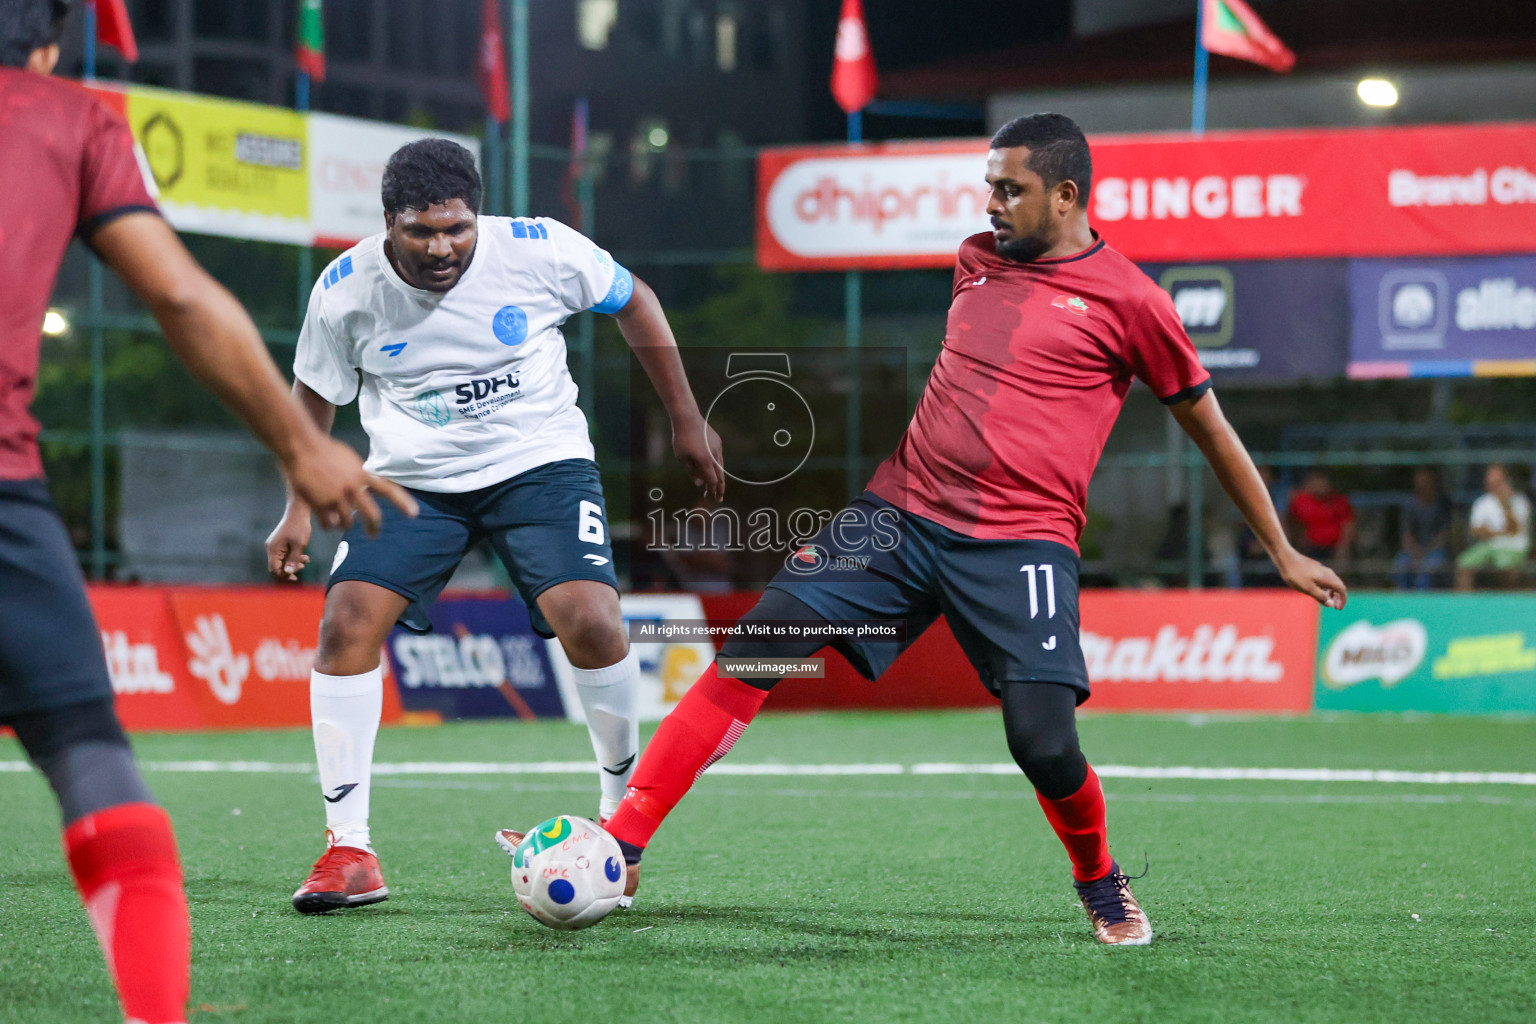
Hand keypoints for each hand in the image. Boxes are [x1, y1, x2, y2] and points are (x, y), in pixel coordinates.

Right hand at [265, 507, 312, 581]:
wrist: (298, 512)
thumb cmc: (299, 527)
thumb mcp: (299, 545)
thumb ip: (293, 560)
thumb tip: (288, 573)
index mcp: (273, 549)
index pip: (274, 569)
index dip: (284, 575)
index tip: (296, 577)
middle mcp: (271, 548)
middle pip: (277, 567)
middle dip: (290, 569)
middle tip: (303, 566)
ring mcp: (275, 546)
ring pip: (282, 561)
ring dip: (294, 563)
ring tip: (306, 559)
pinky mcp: (280, 544)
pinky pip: (284, 555)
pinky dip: (293, 557)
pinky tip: (304, 556)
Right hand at [283, 436, 418, 533]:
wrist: (302, 447)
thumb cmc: (326, 451)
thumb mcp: (350, 460)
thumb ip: (361, 475)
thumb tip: (369, 487)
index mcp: (362, 475)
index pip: (387, 490)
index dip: (402, 502)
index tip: (413, 514)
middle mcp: (352, 488)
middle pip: (371, 515)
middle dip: (374, 528)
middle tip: (373, 534)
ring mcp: (336, 497)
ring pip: (347, 523)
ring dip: (345, 524)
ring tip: (341, 520)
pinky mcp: (320, 505)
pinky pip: (329, 525)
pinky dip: (330, 525)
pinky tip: (328, 520)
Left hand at [672, 414, 725, 501]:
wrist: (687, 418)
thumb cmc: (681, 439)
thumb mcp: (682, 458)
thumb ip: (692, 472)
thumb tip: (699, 484)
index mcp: (705, 461)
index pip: (712, 481)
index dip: (712, 490)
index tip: (710, 497)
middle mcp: (714, 455)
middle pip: (720, 476)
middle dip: (719, 488)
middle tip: (718, 498)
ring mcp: (717, 447)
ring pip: (721, 466)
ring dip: (718, 476)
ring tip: (715, 485)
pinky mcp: (718, 441)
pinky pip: (718, 455)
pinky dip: (716, 464)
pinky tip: (712, 466)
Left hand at [1275, 546, 1347, 609]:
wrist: (1286, 558)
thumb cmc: (1296, 574)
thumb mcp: (1308, 588)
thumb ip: (1320, 597)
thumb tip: (1331, 604)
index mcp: (1328, 578)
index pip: (1342, 590)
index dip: (1342, 600)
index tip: (1338, 608)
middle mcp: (1327, 573)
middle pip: (1338, 586)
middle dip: (1338, 597)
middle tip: (1334, 606)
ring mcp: (1321, 569)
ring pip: (1332, 582)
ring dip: (1332, 592)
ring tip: (1326, 600)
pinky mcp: (1315, 568)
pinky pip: (1325, 579)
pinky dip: (1325, 587)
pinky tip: (1318, 590)